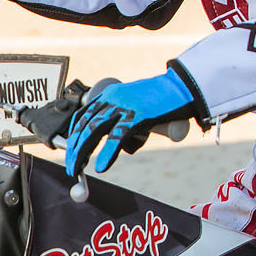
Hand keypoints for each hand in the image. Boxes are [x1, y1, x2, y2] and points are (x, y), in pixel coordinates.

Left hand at [63, 68, 202, 179]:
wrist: (185, 85)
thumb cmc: (166, 99)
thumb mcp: (139, 108)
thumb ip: (127, 123)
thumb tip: (116, 146)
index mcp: (111, 93)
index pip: (84, 115)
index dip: (74, 135)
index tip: (70, 152)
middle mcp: (113, 97)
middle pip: (85, 125)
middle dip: (74, 148)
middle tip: (71, 167)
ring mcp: (125, 105)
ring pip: (94, 131)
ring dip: (82, 152)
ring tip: (77, 169)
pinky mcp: (138, 114)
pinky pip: (117, 136)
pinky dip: (107, 153)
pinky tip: (101, 166)